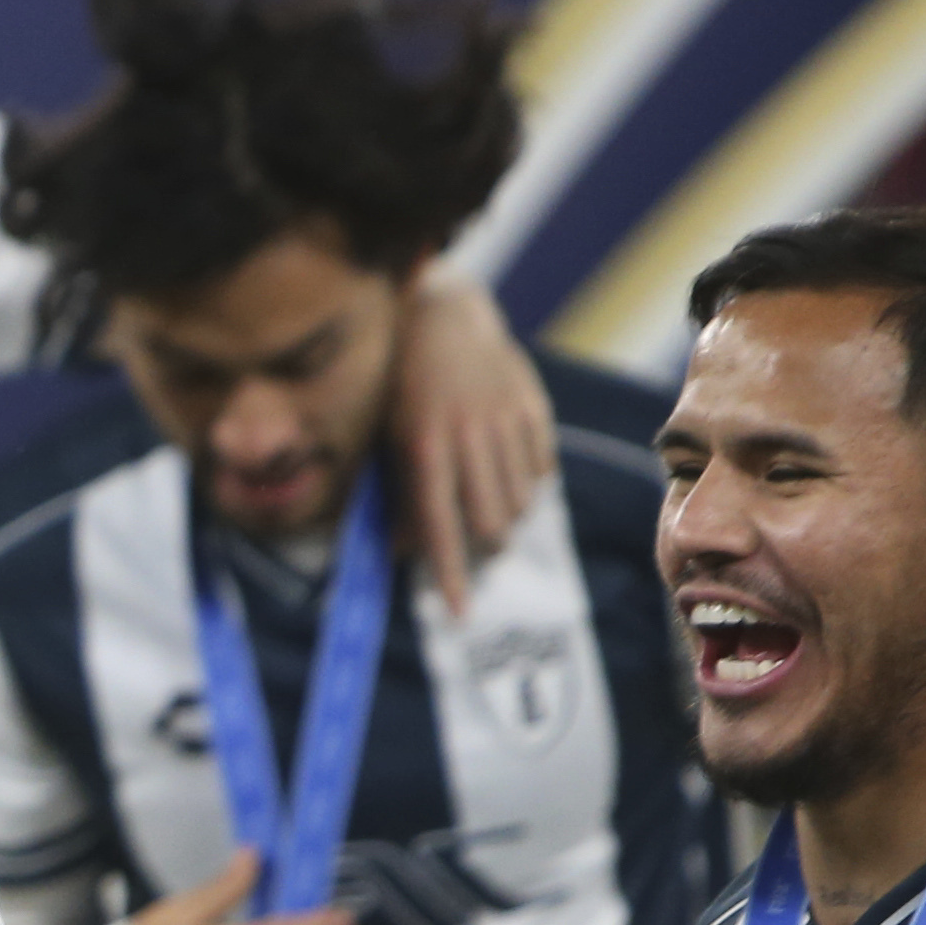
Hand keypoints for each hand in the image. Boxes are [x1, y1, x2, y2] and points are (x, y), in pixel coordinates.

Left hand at [388, 268, 553, 619]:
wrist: (439, 313)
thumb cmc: (398, 383)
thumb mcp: (384, 436)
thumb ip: (394, 493)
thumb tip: (400, 551)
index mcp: (423, 444)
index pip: (438, 525)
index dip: (448, 573)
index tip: (460, 612)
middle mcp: (467, 434)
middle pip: (490, 522)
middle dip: (483, 545)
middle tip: (474, 540)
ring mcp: (504, 419)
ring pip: (520, 501)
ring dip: (505, 516)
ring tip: (486, 500)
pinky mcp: (532, 406)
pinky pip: (541, 468)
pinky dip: (526, 482)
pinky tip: (505, 465)